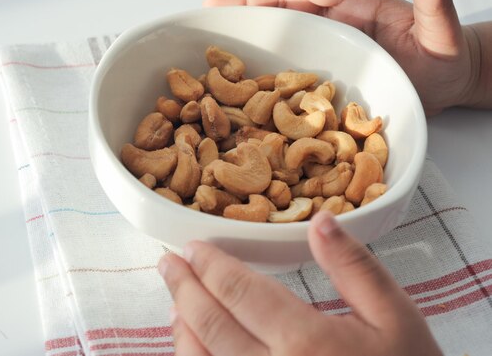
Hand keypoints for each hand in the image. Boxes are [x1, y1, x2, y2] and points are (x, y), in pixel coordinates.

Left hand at [158, 211, 442, 355]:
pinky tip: (193, 344)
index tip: (192, 247)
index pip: (239, 292)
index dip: (210, 265)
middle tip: (167, 264)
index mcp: (305, 342)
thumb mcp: (397, 319)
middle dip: (183, 288)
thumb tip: (321, 221)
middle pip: (209, 324)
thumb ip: (356, 268)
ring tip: (176, 300)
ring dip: (182, 326)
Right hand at [204, 0, 482, 114]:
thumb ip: (436, 7)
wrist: (444, 85)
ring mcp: (327, 42)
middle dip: (248, 1)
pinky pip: (288, 56)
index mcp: (358, 4)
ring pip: (281, 27)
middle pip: (285, 1)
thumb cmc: (443, 58)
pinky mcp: (323, 66)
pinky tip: (241, 66)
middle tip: (212, 5)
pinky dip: (263, 56)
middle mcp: (336, 19)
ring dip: (249, 25)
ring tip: (215, 27)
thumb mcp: (443, 33)